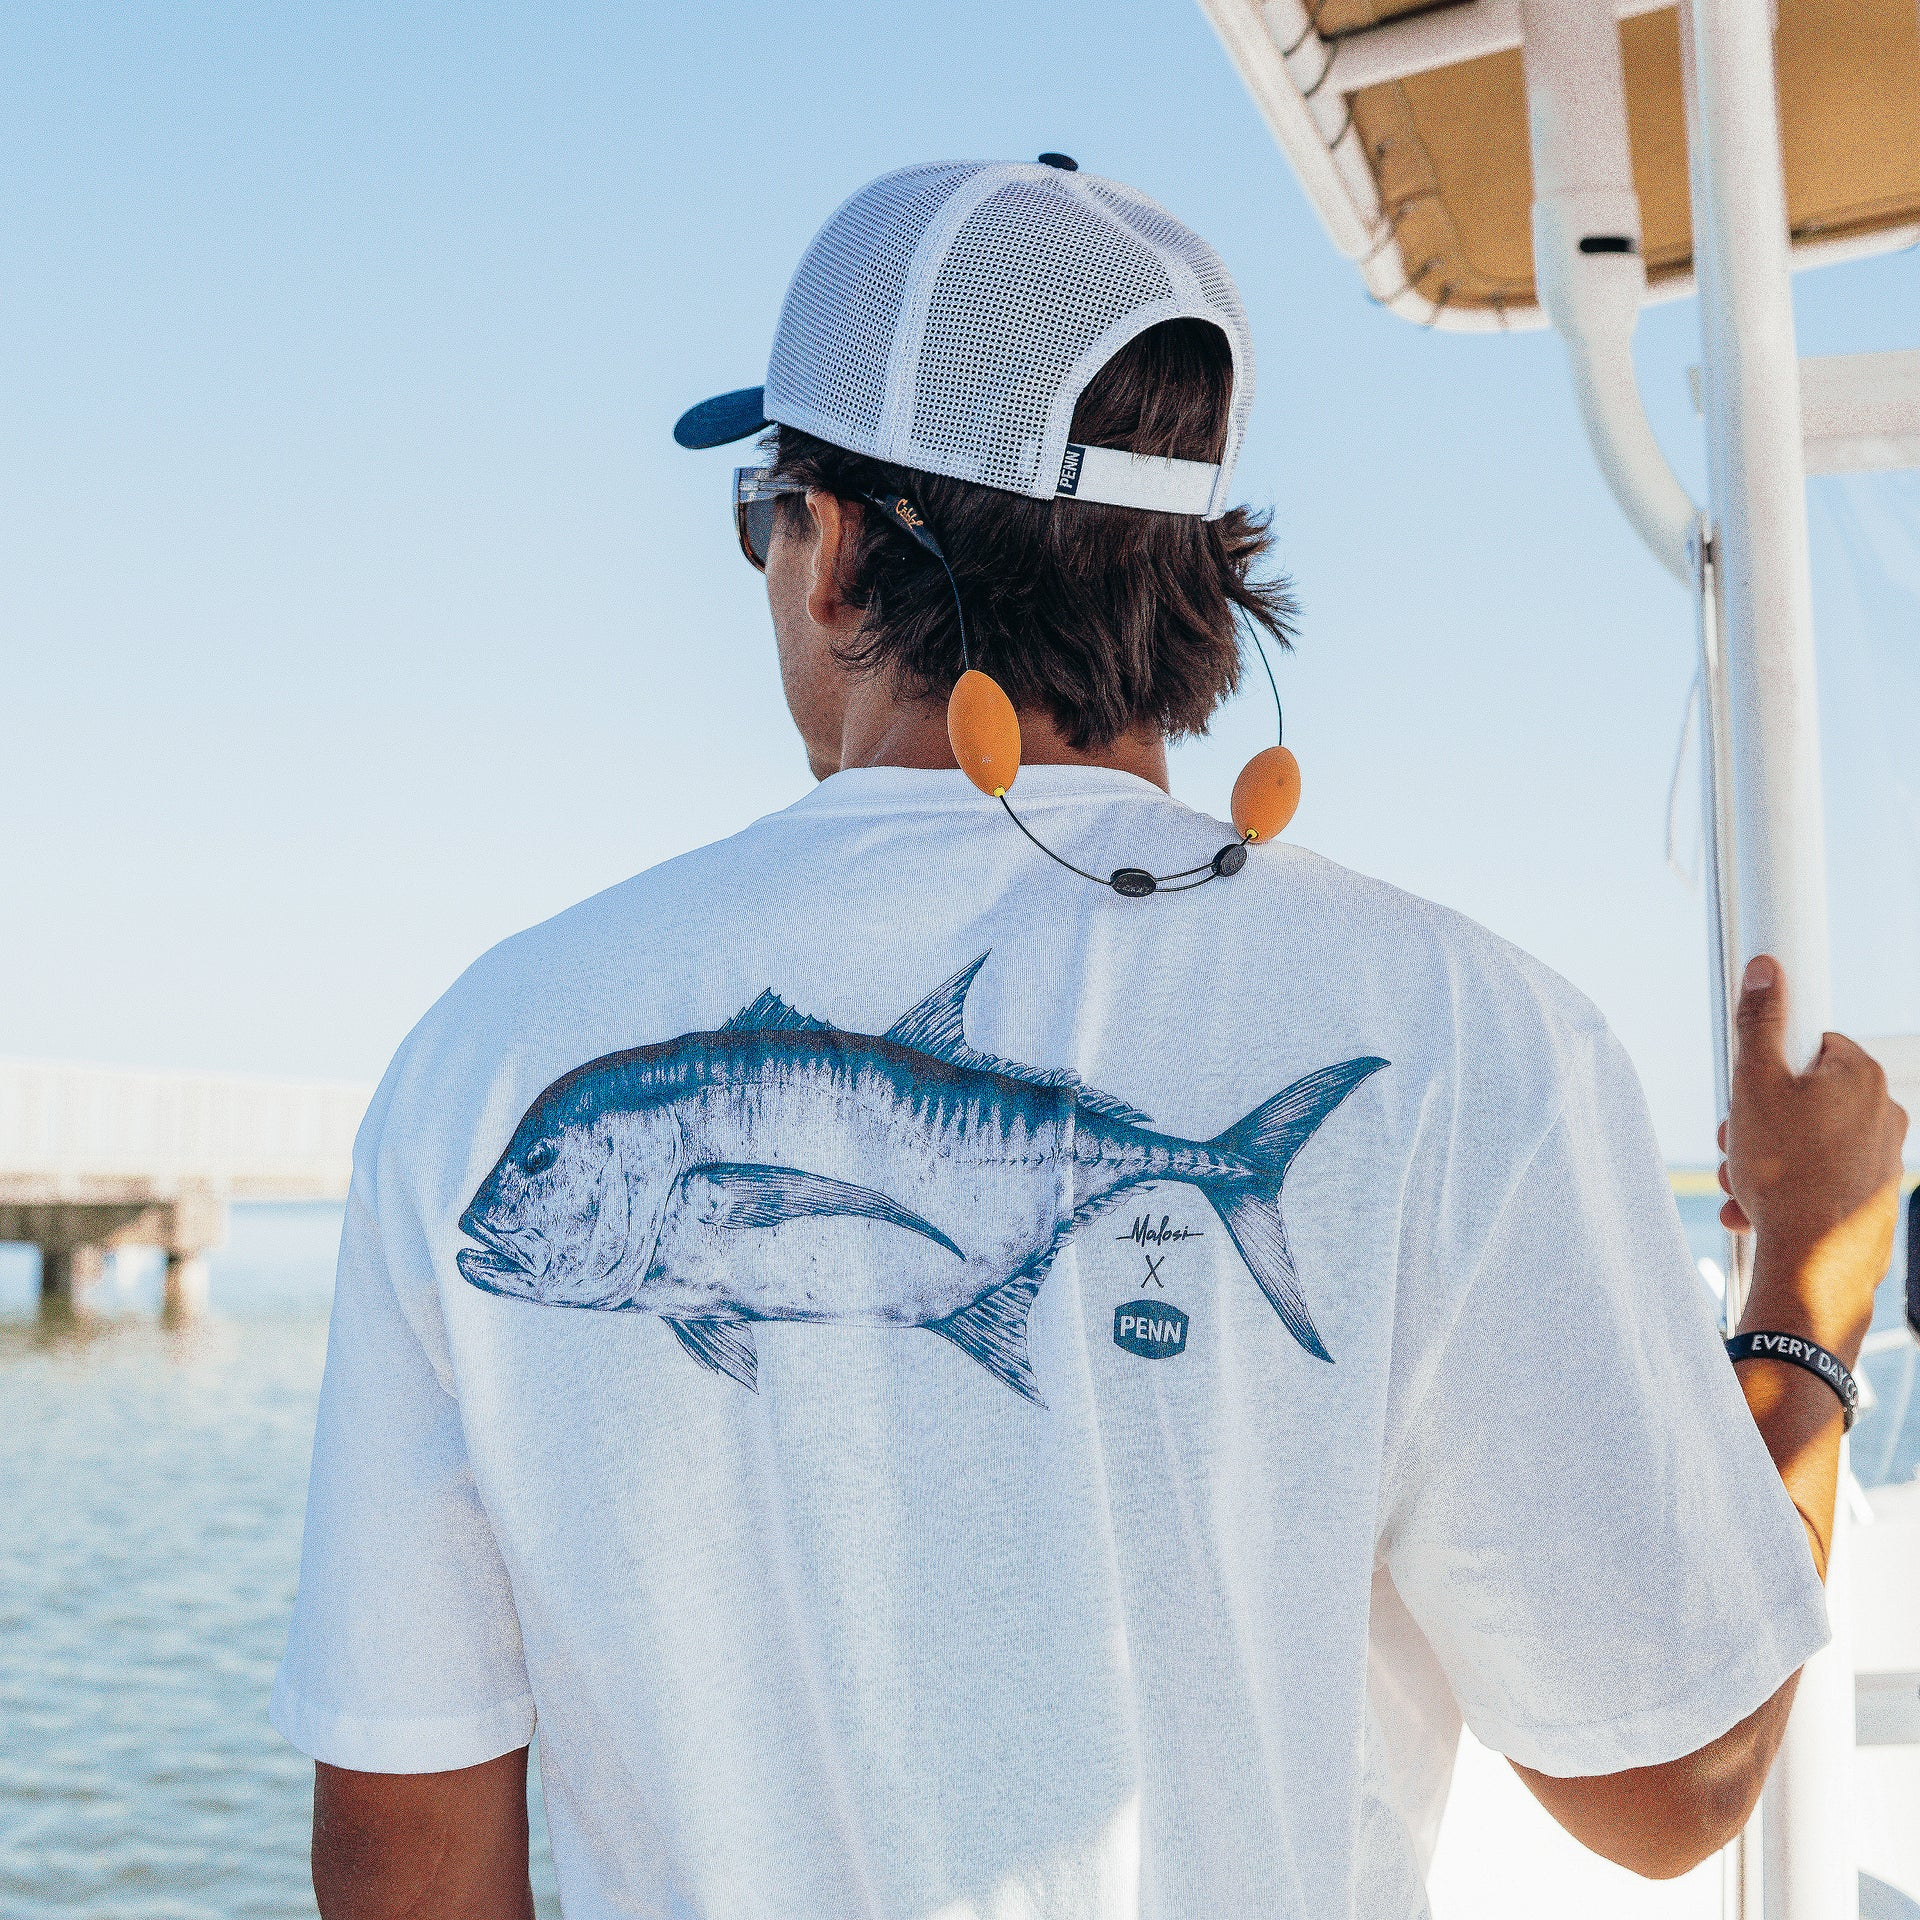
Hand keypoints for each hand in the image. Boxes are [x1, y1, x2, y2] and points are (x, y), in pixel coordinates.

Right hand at [1718, 955, 1906, 1365]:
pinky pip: (1818, 1177)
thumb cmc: (1786, 1172)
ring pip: (1805, 1140)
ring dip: (1763, 1157)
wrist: (1815, 1262)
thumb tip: (1767, 970)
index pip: (1809, 1042)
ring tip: (1740, 1183)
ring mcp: (1881, 1158)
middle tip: (1734, 1141)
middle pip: (1804, 1095)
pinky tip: (1755, 1210)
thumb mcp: (1753, 1085)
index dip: (1768, 1064)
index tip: (1749, 1086)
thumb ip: (1758, 1023)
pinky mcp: (1870, 1196)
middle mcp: (1883, 1113)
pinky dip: (1784, 1188)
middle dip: (1758, 1119)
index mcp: (1861, 1076)